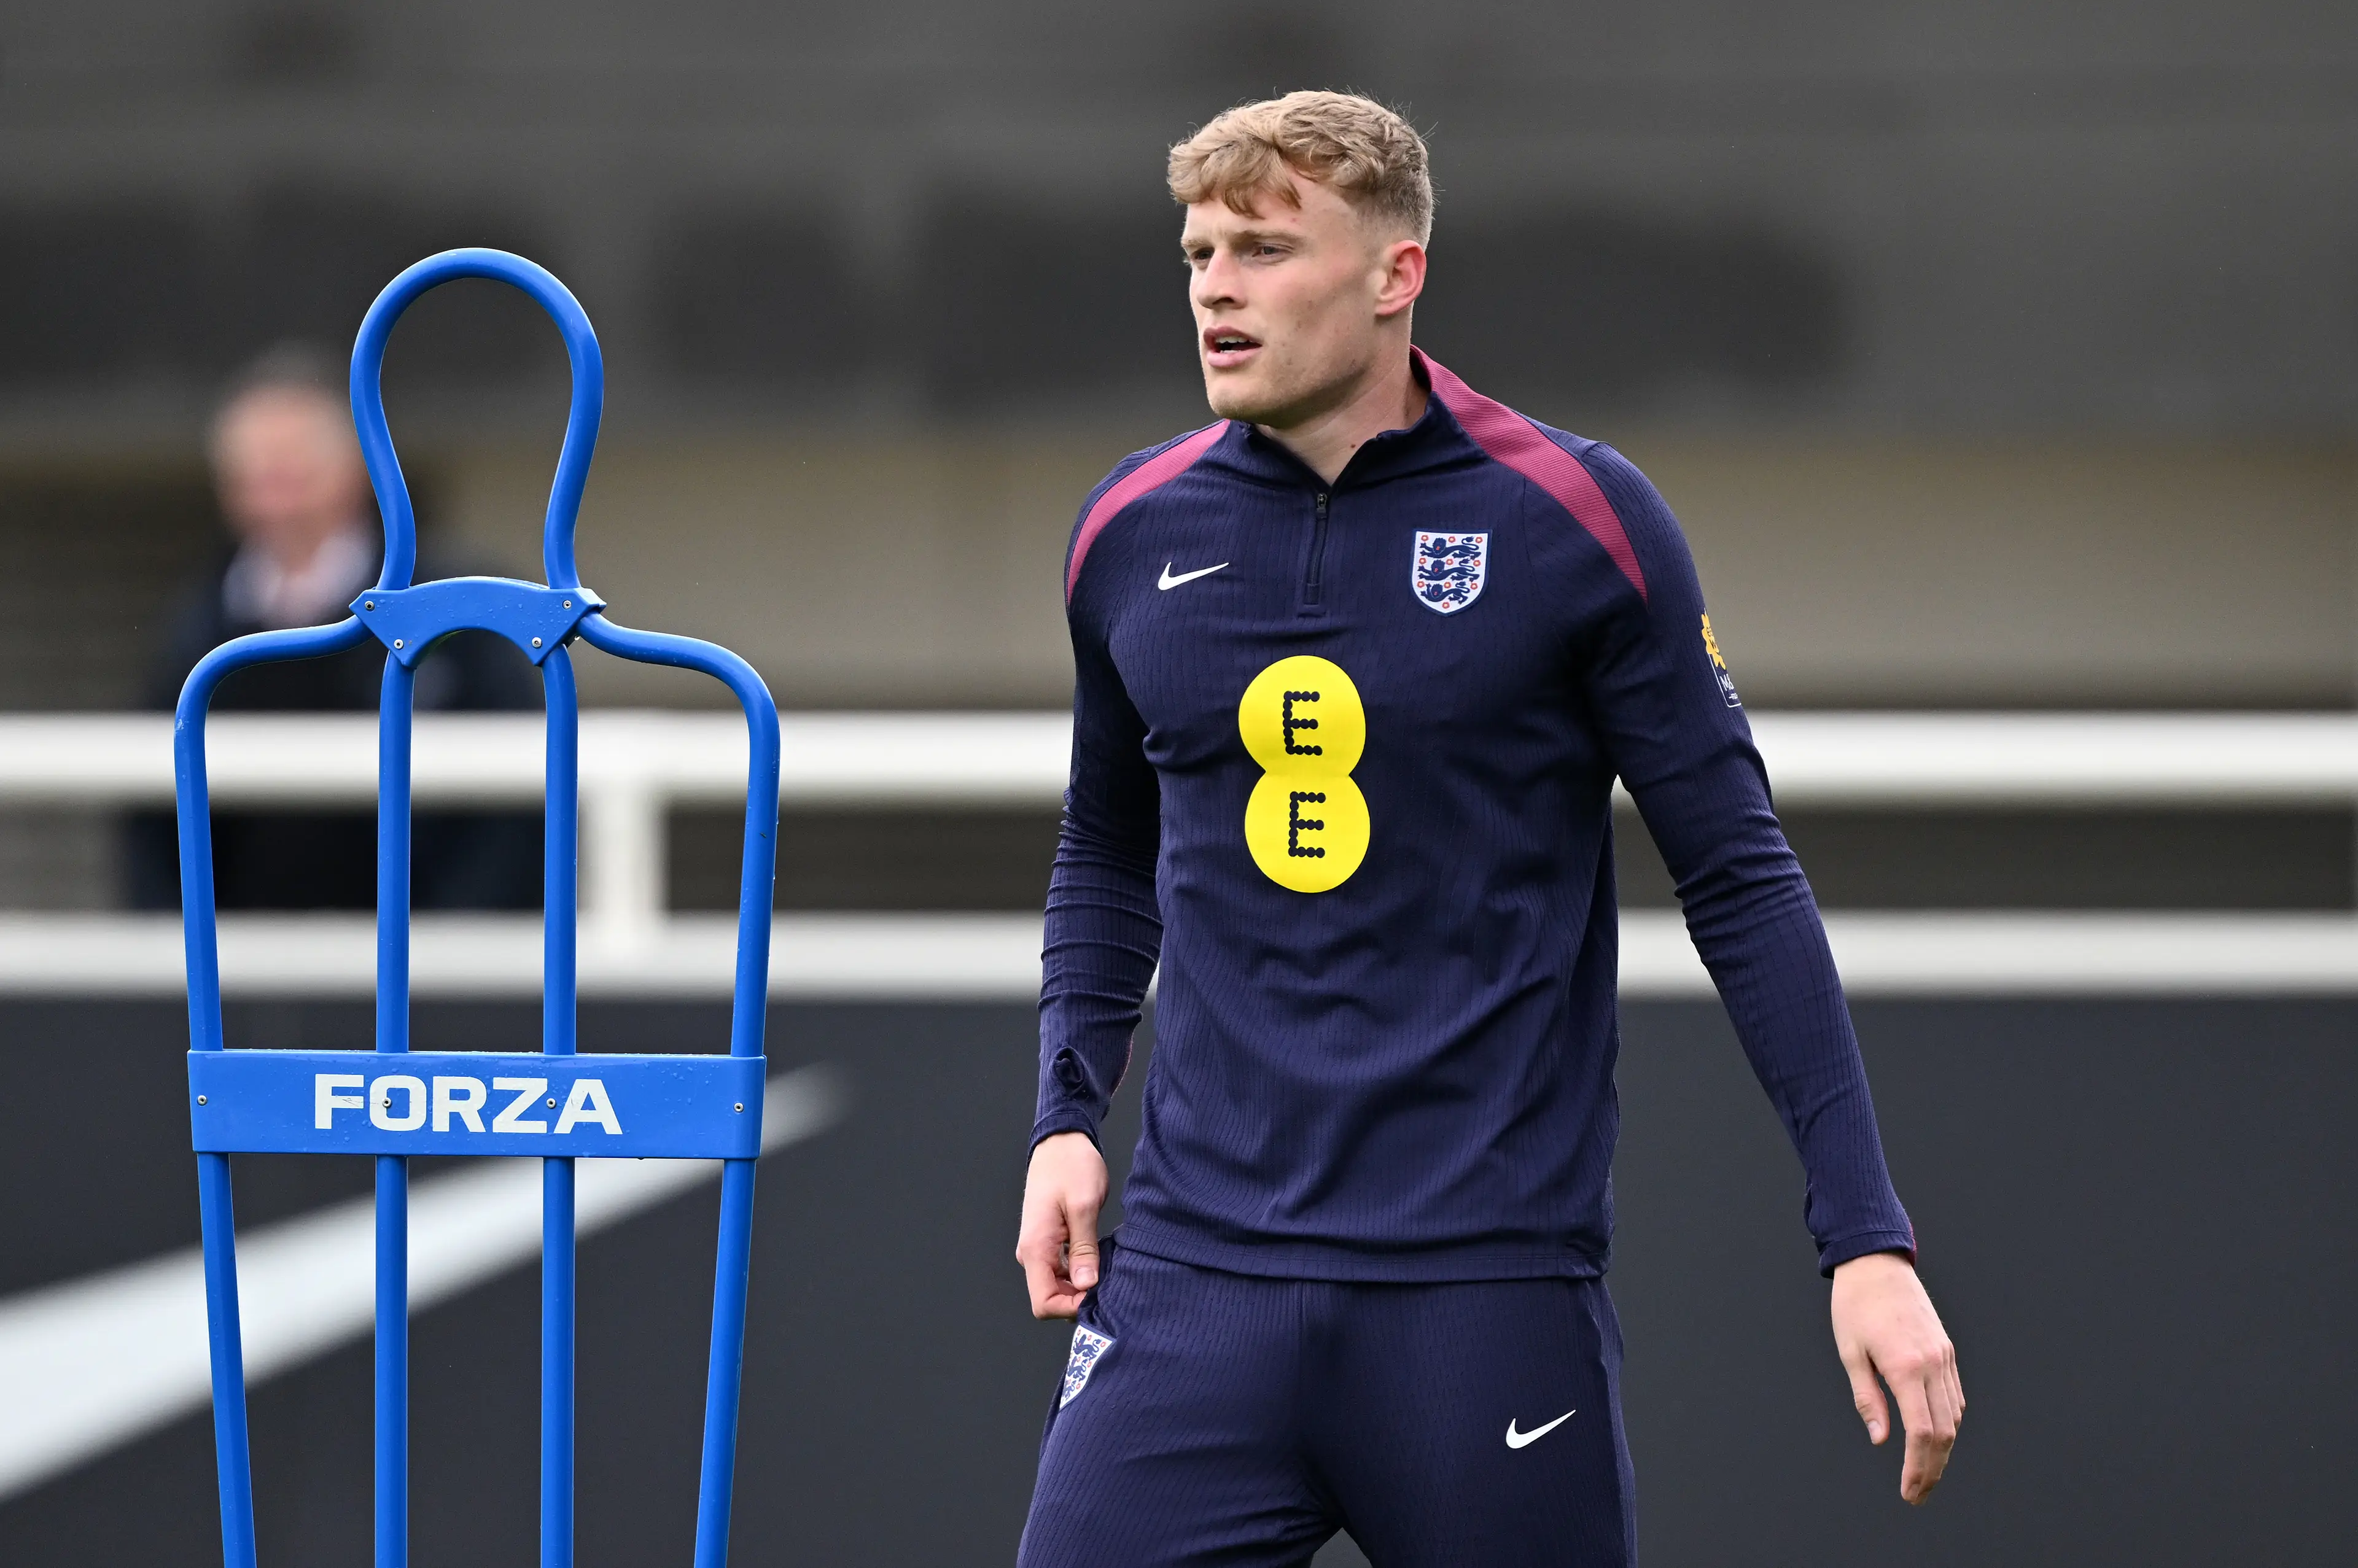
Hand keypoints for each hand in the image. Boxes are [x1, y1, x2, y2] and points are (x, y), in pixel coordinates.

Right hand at [1016, 1131, 1108, 1318]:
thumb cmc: (1071, 1165)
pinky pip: (1061, 1270)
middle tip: (1111, 1281)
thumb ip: (1083, 1249)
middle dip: (1079, 1298)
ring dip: (1082, 1285)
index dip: (1071, 1307)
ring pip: (1057, 1286)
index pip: (1043, 1303)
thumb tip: (1085, 1286)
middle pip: (1051, 1298)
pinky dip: (1080, 1272)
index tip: (1099, 1294)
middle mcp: (1032, 1253)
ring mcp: (1039, 1249)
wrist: (1061, 1141)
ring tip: (1108, 1267)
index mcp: (1035, 1248)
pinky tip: (1100, 1258)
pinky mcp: (1048, 1242)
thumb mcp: (1084, 1206)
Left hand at [1831, 1251, 1962, 1504]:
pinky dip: (1948, 1423)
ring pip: (1954, 1417)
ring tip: (1924, 1474)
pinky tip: (1934, 1438)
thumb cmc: (1854, 1306)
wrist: (1877, 1263)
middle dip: (1932, 1470)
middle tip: (1917, 1495)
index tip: (1908, 1491)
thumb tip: (1880, 1440)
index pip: (1921, 1433)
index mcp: (1906, 1367)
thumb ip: (1867, 1399)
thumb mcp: (1850, 1353)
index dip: (1917, 1468)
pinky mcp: (1947, 1351)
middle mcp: (1933, 1364)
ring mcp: (1944, 1357)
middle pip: (1944, 1433)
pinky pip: (1955, 1397)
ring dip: (1942, 1451)